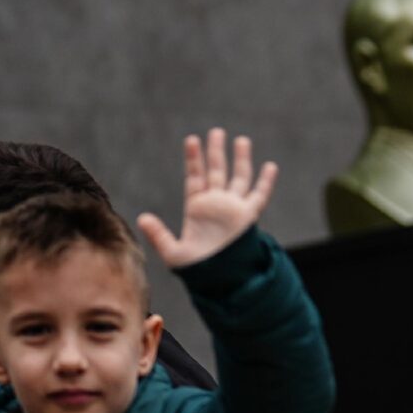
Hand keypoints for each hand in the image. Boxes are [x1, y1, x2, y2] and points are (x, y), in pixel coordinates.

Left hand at [138, 128, 278, 268]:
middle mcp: (216, 204)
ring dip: (240, 159)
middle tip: (217, 132)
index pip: (196, 177)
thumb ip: (158, 234)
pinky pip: (259, 195)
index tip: (192, 140)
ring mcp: (233, 208)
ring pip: (238, 178)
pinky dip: (265, 182)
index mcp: (197, 208)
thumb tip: (141, 218)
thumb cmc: (197, 268)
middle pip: (217, 171)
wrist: (220, 280)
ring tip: (240, 139)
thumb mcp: (173, 252)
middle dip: (216, 152)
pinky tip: (270, 166)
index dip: (194, 159)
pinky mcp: (248, 217)